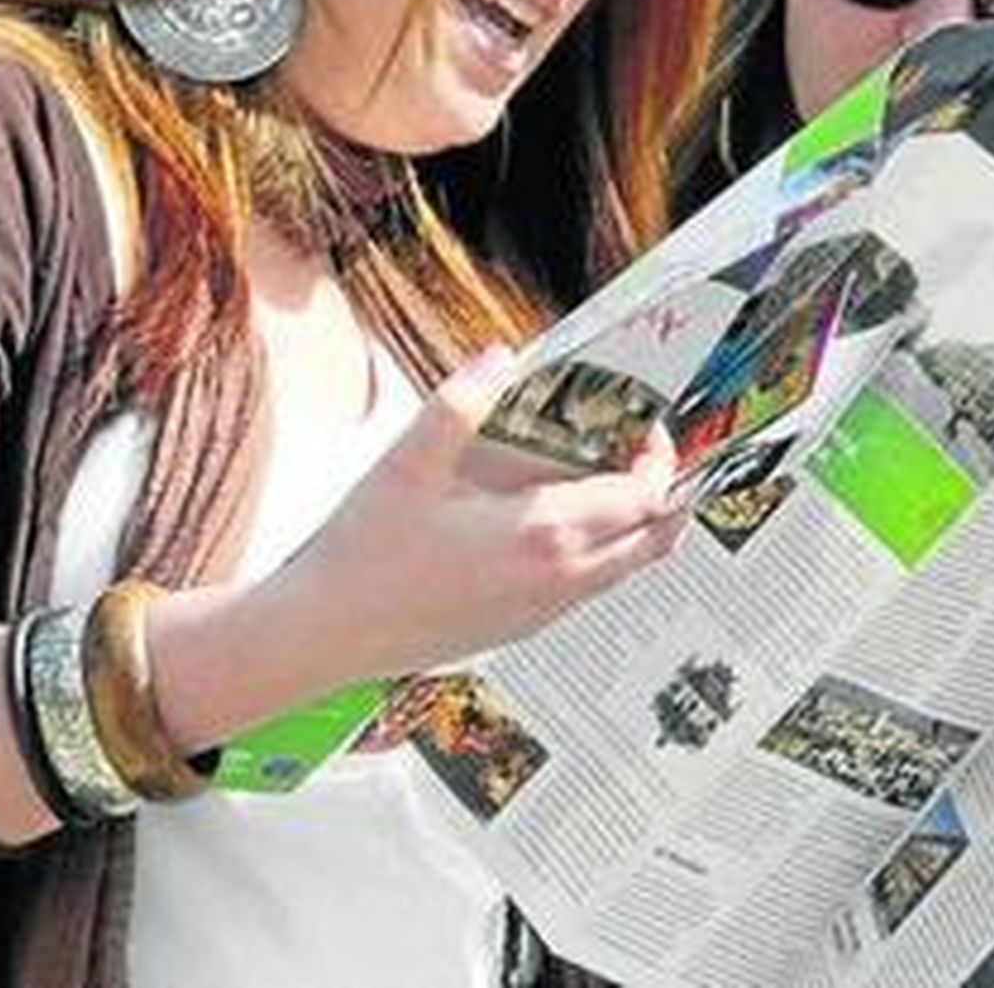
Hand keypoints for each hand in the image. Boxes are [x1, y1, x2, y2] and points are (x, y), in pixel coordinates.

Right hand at [262, 346, 685, 681]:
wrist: (325, 636)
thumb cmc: (365, 555)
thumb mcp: (410, 462)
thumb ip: (463, 402)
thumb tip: (503, 357)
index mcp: (543, 535)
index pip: (642, 499)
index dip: (660, 460)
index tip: (649, 427)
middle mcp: (557, 581)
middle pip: (653, 543)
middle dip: (669, 497)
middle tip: (652, 455)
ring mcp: (543, 613)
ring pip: (624, 572)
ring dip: (639, 527)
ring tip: (619, 480)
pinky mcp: (521, 630)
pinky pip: (589, 590)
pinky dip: (604, 554)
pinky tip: (566, 522)